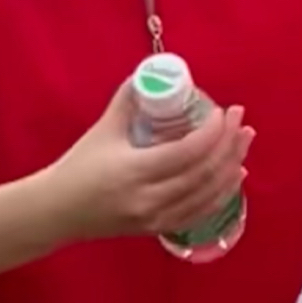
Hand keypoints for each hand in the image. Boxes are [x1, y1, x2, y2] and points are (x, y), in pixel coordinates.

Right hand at [43, 80, 250, 246]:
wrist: (57, 211)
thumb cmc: (77, 168)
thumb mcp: (102, 129)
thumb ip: (129, 100)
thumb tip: (154, 73)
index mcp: (135, 171)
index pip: (187, 152)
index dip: (213, 132)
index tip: (224, 112)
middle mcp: (150, 199)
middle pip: (204, 174)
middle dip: (229, 145)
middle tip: (241, 121)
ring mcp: (157, 218)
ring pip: (208, 196)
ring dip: (232, 168)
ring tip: (244, 142)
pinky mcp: (159, 229)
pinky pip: (201, 213)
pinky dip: (222, 193)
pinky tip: (235, 176)